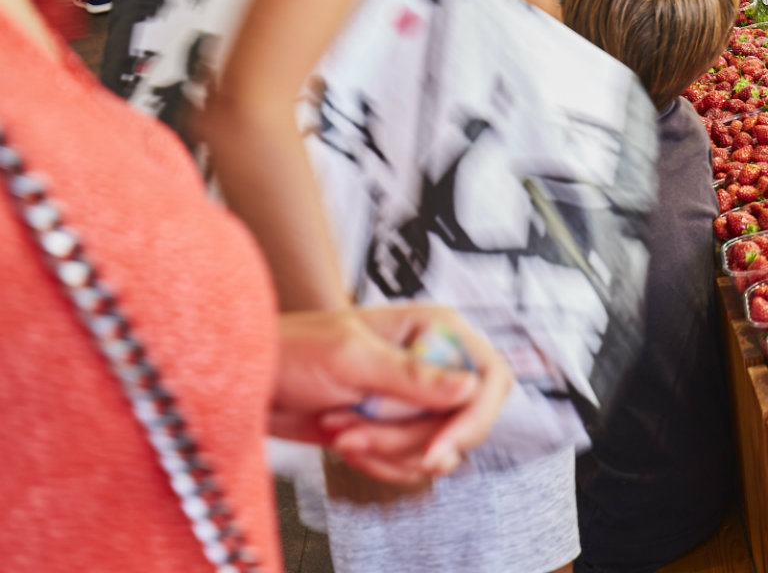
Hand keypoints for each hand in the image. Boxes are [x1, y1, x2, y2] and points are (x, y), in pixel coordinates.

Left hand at [270, 307, 512, 485]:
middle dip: (407, 439)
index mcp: (435, 330)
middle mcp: (433, 365)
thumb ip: (413, 376)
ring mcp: (414, 400)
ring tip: (341, 427)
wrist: (250, 382)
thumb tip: (471, 388)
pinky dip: (374, 462)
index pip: (490, 378)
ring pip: (434, 448)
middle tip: (360, 435)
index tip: (439, 450)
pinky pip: (409, 463)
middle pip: (462, 422)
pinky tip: (343, 438)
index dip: (474, 418)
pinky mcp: (395, 429)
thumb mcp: (351, 358)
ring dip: (384, 450)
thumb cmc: (291, 350)